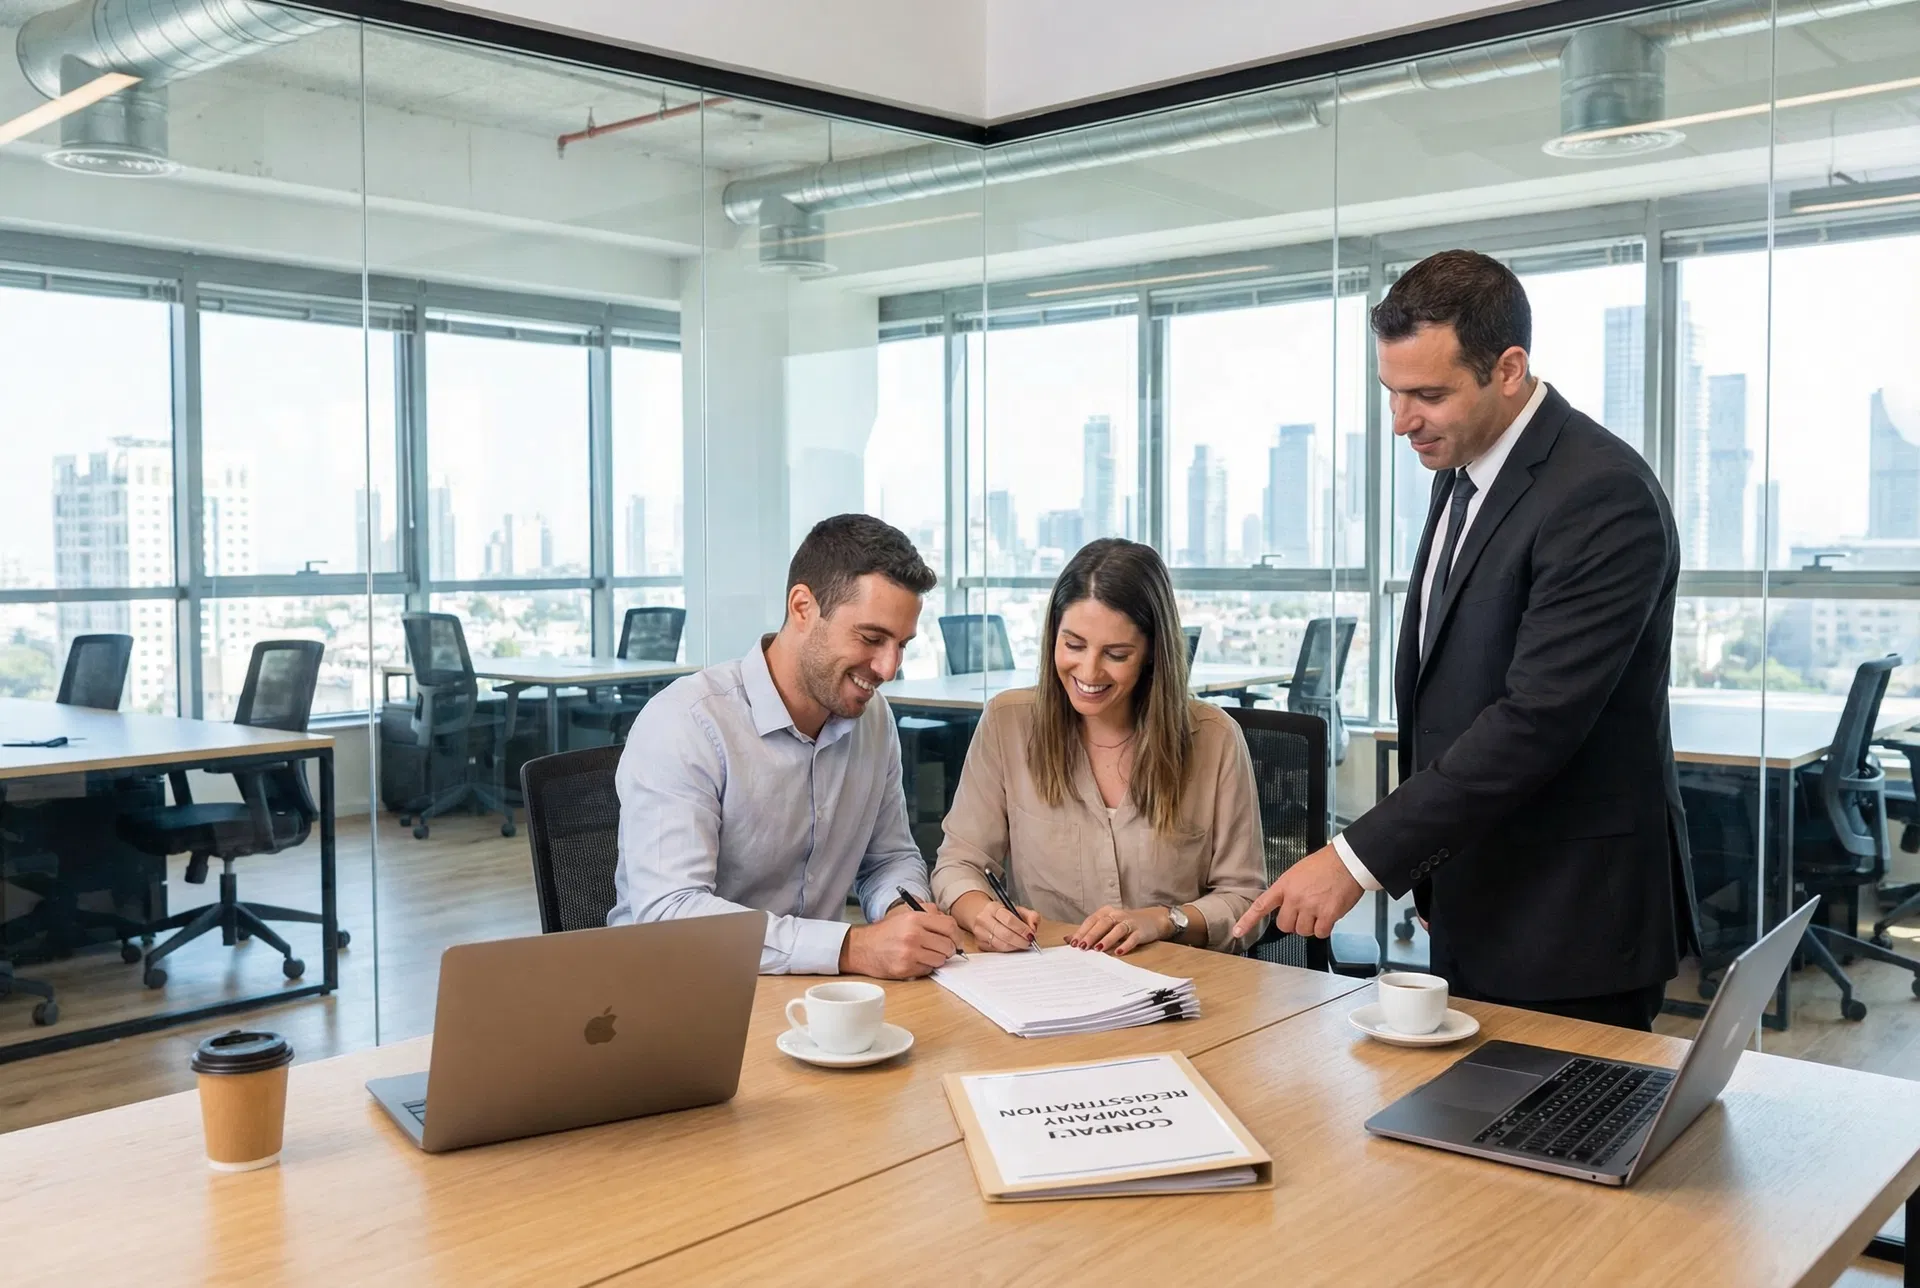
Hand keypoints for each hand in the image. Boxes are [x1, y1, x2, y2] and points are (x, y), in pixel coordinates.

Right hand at [840, 909, 959, 978]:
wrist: (863, 947)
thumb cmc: (887, 932)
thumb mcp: (906, 915)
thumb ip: (930, 914)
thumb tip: (951, 927)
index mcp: (915, 919)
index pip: (949, 926)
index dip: (956, 935)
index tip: (955, 940)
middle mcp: (913, 935)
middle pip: (947, 945)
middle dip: (948, 949)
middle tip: (942, 949)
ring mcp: (909, 953)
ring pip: (940, 960)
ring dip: (937, 959)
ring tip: (926, 954)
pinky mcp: (905, 969)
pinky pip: (928, 970)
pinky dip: (926, 967)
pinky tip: (916, 961)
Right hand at [955, 891, 1039, 951]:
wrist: (983, 916)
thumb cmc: (1002, 914)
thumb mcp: (1017, 910)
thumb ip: (1030, 916)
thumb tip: (1034, 926)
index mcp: (993, 908)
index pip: (1009, 919)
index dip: (1022, 929)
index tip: (1031, 934)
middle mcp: (983, 920)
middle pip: (1004, 934)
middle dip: (1020, 940)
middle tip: (1029, 942)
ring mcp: (980, 933)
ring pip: (1001, 944)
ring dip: (1015, 947)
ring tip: (1023, 944)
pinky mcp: (980, 943)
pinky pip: (997, 950)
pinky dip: (1008, 950)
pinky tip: (1014, 946)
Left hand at [1068, 905, 1172, 955]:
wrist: (1152, 920)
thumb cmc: (1124, 924)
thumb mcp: (1106, 925)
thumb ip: (1088, 931)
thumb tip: (1067, 939)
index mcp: (1106, 912)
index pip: (1091, 920)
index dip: (1082, 931)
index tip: (1073, 943)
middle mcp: (1117, 915)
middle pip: (1103, 923)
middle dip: (1091, 935)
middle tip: (1082, 947)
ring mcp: (1130, 922)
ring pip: (1117, 929)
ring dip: (1107, 939)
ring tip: (1098, 949)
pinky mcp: (1141, 931)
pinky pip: (1133, 938)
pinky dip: (1126, 945)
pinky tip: (1119, 952)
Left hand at [1231, 845, 1363, 940]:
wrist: (1347, 861)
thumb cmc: (1326, 864)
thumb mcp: (1297, 872)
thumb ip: (1289, 890)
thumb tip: (1287, 907)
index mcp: (1284, 885)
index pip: (1261, 905)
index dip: (1248, 920)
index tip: (1238, 931)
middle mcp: (1295, 898)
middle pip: (1285, 926)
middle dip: (1295, 922)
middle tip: (1305, 912)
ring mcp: (1310, 907)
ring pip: (1303, 931)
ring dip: (1311, 925)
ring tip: (1320, 909)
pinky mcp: (1327, 915)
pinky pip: (1320, 933)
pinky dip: (1325, 928)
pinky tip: (1329, 915)